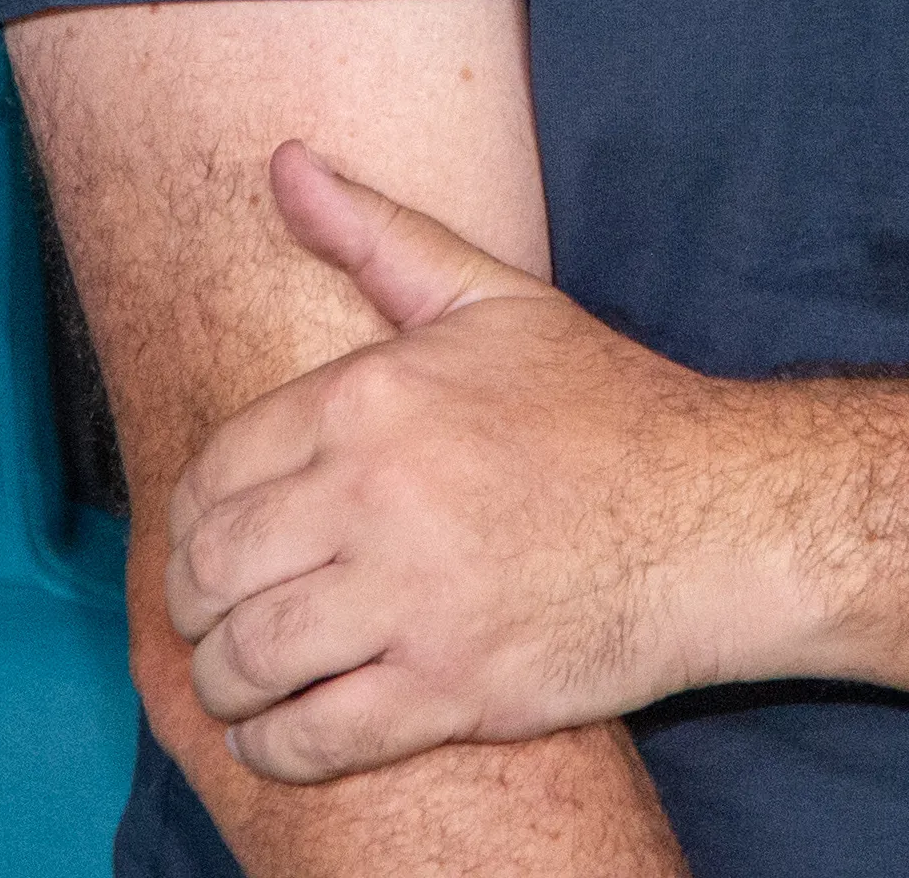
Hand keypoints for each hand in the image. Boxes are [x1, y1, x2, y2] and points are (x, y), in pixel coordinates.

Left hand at [166, 142, 793, 783]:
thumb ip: (376, 235)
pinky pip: (314, 737)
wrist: (718, 518)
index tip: (206, 543)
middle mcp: (375, 497)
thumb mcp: (491, 300)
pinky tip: (277, 734)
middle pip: (213, 571)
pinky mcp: (449, 688)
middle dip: (193, 605)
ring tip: (236, 683)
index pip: (213, 474)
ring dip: (222, 682)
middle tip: (210, 619)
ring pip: (248, 659)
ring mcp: (411, 599)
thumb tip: (285, 162)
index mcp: (369, 399)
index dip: (191, 520)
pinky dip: (274, 746)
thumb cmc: (606, 408)